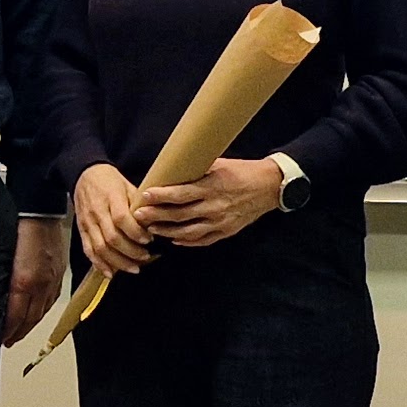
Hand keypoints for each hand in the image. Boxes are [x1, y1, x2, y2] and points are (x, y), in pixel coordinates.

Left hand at [4, 218, 67, 346]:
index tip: (0, 339)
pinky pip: (52, 299)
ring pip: (42, 311)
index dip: (8, 330)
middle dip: (18, 332)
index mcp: (25, 280)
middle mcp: (42, 283)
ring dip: (30, 325)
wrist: (40, 208)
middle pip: (31, 318)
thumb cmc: (17, 228)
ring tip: (20, 332)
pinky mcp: (59, 272)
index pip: (17, 316)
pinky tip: (36, 312)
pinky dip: (42, 311)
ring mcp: (53, 278)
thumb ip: (1, 281)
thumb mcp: (2, 257)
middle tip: (7, 341)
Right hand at [74, 163, 153, 275]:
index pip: (121, 219)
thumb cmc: (110, 180)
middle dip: (130, 252)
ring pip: (100, 248)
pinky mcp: (81, 230)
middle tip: (145, 257)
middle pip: (112, 237)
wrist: (84, 174)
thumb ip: (138, 203)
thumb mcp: (127, 185)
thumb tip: (153, 221)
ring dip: (118, 262)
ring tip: (134, 268)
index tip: (149, 240)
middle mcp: (97, 211)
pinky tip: (111, 273)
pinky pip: (88, 250)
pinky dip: (99, 264)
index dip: (135, 233)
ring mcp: (87, 222)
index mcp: (111, 197)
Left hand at [135, 157, 284, 247]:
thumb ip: (198, 170)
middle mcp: (214, 207)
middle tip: (139, 215)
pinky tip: (174, 240)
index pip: (181, 194)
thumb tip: (173, 169)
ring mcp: (220, 222)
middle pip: (180, 215)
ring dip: (167, 231)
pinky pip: (202, 240)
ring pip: (188, 232)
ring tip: (152, 229)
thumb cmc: (242, 171)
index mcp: (212, 187)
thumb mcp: (219, 164)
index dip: (161, 196)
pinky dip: (186, 241)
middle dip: (157, 216)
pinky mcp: (226, 232)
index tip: (145, 195)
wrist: (268, 187)